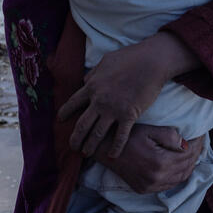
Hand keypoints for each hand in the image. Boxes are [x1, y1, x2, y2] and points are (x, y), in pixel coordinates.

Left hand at [58, 39, 167, 157]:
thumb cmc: (130, 57)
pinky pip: (120, 136)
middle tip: (72, 146)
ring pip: (97, 134)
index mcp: (92, 86)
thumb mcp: (106, 61)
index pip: (72, 103)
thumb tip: (85, 81)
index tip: (61, 121)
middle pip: (82, 124)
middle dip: (75, 138)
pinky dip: (115, 148)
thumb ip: (93, 73)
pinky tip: (112, 155)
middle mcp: (99, 100)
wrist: (152, 62)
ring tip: (87, 153)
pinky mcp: (129, 115)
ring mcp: (114, 109)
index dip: (65, 113)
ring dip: (90, 146)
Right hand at [96, 125, 205, 193]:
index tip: (202, 134)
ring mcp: (150, 187)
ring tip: (193, 153)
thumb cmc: (127, 136)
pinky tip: (179, 165)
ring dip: (189, 166)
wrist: (104, 150)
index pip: (187, 154)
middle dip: (196, 154)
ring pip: (179, 179)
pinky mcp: (144, 190)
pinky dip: (178, 176)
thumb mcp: (150, 130)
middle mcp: (156, 179)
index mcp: (160, 163)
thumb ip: (170, 136)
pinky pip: (168, 185)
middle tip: (200, 143)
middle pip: (186, 168)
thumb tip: (186, 144)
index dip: (197, 144)